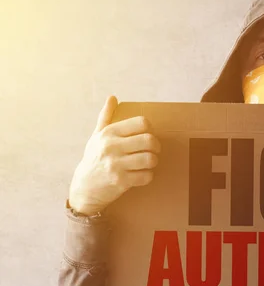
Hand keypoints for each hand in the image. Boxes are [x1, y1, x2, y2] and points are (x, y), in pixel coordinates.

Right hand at [68, 96, 160, 215]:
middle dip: (156, 146)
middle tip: (154, 150)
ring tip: (149, 162)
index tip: (148, 135)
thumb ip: (106, 116)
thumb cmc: (94, 158)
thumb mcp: (97, 136)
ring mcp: (116, 165)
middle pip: (149, 140)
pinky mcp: (121, 181)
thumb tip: (112, 97)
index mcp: (109, 133)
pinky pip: (146, 176)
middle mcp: (111, 147)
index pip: (141, 123)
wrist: (84, 187)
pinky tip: (143, 174)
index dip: (149, 129)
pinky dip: (148, 176)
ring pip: (150, 159)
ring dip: (153, 161)